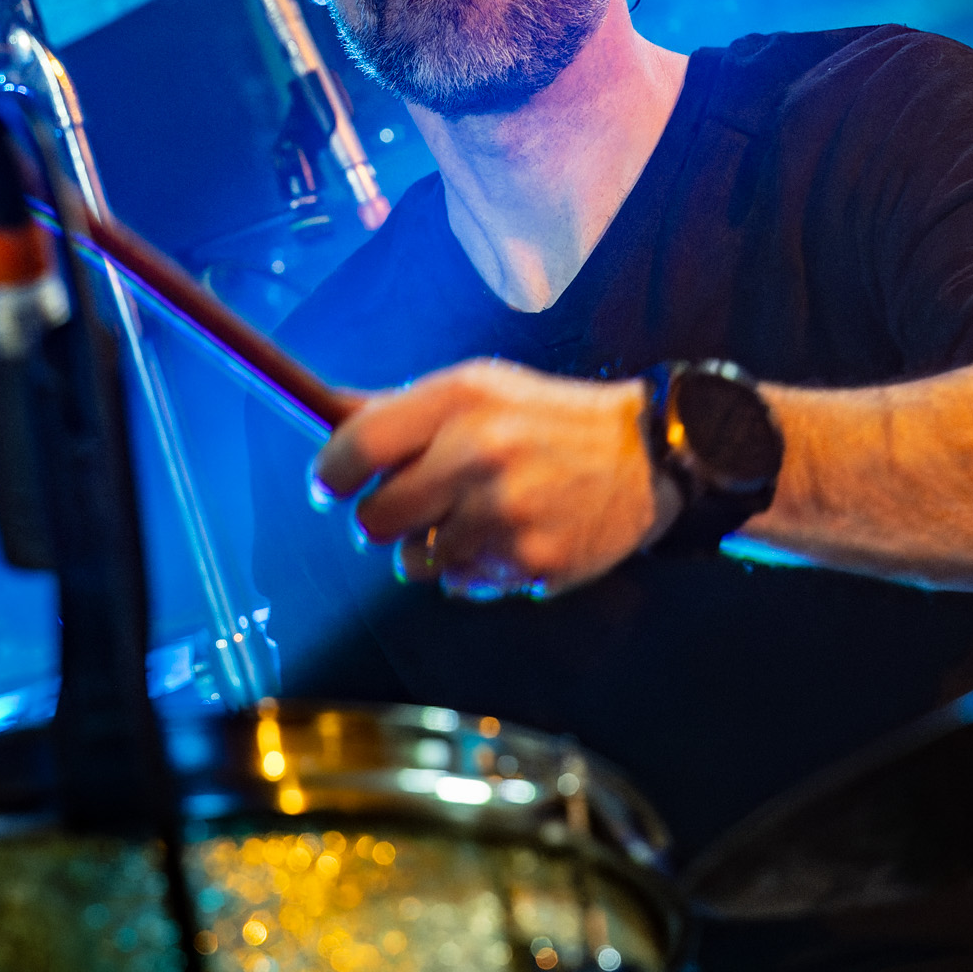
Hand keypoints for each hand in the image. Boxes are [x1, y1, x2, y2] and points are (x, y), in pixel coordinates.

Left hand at [310, 358, 680, 599]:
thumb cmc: (550, 420)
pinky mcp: (528, 561)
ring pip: (415, 560)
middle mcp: (479, 453)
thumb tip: (326, 412)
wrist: (646, 456)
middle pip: (375, 517)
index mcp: (461, 400)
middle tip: (412, 509)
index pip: (358, 446)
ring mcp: (505, 512)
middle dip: (382, 520)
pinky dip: (473, 569)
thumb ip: (405, 407)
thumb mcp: (482, 388)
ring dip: (431, 548)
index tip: (331, 485)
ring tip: (475, 519)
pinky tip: (508, 538)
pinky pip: (459, 583)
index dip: (332, 474)